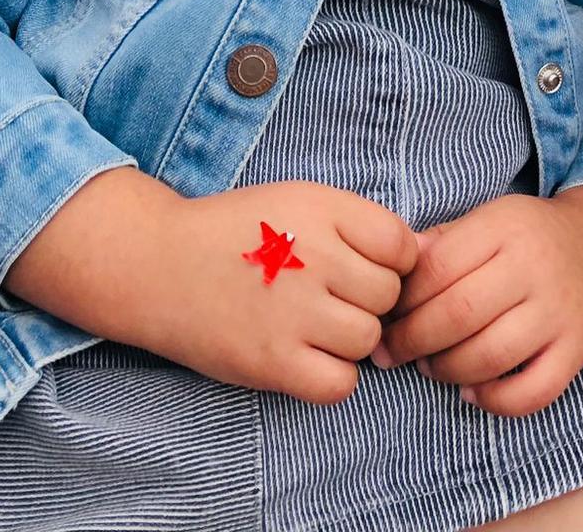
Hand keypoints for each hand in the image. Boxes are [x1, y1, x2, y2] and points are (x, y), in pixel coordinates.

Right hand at [12, 174, 417, 403]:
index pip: (401, 245)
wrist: (161, 266)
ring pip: (368, 339)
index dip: (390, 261)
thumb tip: (421, 256)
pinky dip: (331, 376)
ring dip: (351, 338)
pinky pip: (340, 383)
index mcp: (324, 208)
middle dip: (368, 299)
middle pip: (388, 295)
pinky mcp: (273, 362)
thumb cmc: (239, 232)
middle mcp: (315, 256)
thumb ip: (359, 224)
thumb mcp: (300, 199)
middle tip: (331, 297)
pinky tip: (307, 355)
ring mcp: (294, 311)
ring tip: (316, 324)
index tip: (362, 266)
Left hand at [377, 188, 582, 415]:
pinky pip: (534, 391)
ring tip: (429, 367)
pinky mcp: (578, 349)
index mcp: (504, 226)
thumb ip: (442, 243)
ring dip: (447, 371)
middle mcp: (534, 267)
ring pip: (492, 356)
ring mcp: (559, 311)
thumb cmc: (526, 235)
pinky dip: (496, 401)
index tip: (384, 317)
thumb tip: (391, 271)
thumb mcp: (487, 218)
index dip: (403, 300)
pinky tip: (472, 391)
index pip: (438, 268)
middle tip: (391, 353)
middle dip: (413, 341)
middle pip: (460, 314)